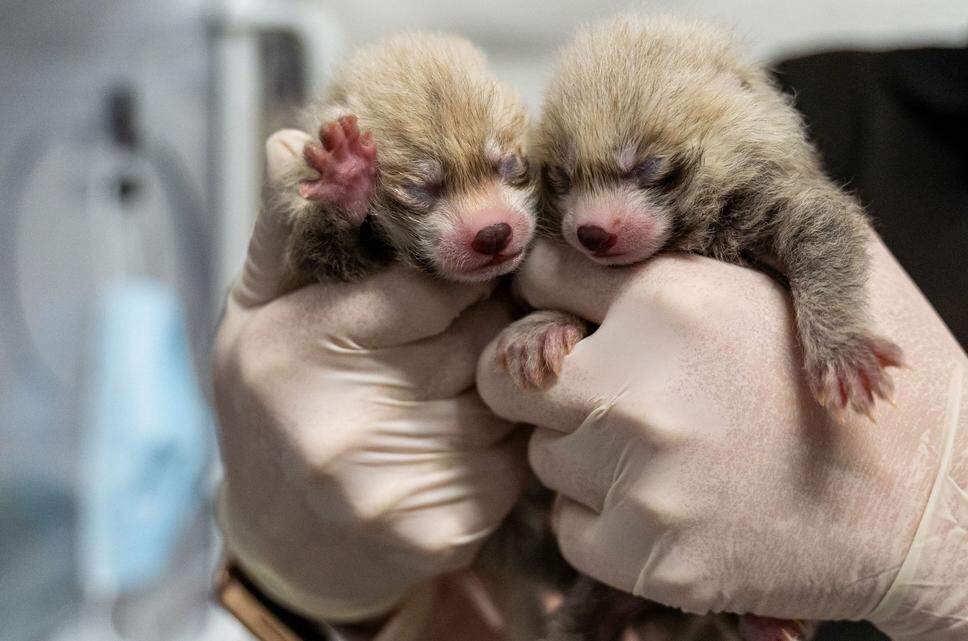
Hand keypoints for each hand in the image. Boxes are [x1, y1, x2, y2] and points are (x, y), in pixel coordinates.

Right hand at [212, 130, 524, 621]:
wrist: (288, 543)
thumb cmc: (278, 404)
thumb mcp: (260, 312)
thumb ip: (286, 229)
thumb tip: (296, 140)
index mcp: (296, 348)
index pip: (434, 282)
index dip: (466, 269)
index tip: (471, 266)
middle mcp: (342, 424)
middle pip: (483, 334)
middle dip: (490, 318)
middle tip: (472, 322)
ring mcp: (396, 486)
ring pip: (511, 391)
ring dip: (506, 375)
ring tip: (464, 380)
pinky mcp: (447, 530)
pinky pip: (521, 452)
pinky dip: (512, 435)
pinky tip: (473, 435)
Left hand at [477, 240, 967, 640]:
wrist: (942, 506)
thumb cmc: (881, 375)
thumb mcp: (813, 264)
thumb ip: (703, 242)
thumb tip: (614, 227)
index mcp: (675, 298)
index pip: (544, 273)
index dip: (563, 291)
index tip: (587, 313)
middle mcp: (639, 387)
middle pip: (511, 370)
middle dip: (545, 373)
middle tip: (603, 386)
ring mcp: (642, 482)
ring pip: (543, 453)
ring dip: (582, 449)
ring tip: (665, 447)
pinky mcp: (652, 559)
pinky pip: (571, 528)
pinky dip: (604, 517)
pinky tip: (672, 501)